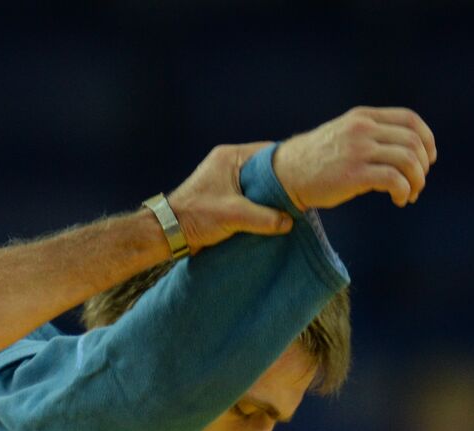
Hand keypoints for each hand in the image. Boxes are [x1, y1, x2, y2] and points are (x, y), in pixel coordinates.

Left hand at [166, 142, 295, 252]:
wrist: (168, 233)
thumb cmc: (195, 217)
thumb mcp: (233, 216)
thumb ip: (264, 218)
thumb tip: (289, 222)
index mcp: (229, 158)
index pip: (268, 154)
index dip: (287, 165)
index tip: (305, 177)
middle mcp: (228, 164)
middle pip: (265, 169)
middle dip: (281, 182)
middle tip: (302, 193)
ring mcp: (226, 180)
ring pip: (258, 184)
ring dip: (271, 196)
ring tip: (291, 205)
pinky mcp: (225, 196)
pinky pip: (250, 196)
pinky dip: (260, 204)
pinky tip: (273, 214)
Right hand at [272, 106, 436, 209]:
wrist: (286, 174)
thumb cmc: (318, 160)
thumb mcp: (346, 135)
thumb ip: (372, 135)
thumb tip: (408, 153)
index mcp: (363, 117)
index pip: (410, 120)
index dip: (427, 139)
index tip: (427, 159)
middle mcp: (363, 130)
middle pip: (413, 141)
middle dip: (422, 166)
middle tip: (417, 183)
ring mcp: (358, 151)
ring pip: (407, 160)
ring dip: (416, 181)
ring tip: (409, 194)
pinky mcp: (353, 175)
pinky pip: (394, 180)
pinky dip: (403, 191)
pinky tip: (399, 200)